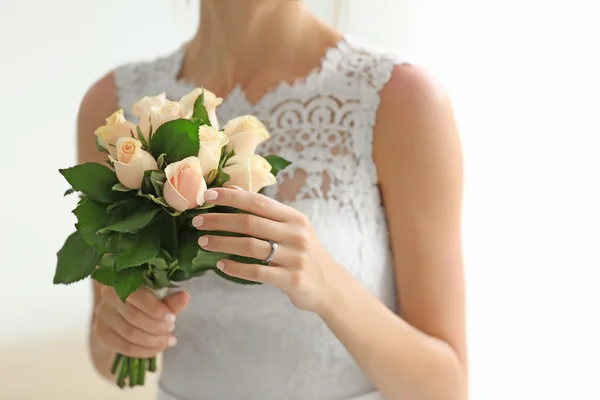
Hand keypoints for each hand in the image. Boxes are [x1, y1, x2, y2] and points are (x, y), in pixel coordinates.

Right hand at [92, 286, 189, 357]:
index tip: (172, 318)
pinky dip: (143, 351)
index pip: (138, 297)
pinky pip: (123, 347)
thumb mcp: (160, 297)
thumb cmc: (147, 299)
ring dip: (153, 341)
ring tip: (169, 340)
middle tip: (171, 330)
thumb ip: (170, 300)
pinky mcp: (101, 331)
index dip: (156, 310)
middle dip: (157, 327)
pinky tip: (157, 349)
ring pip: (129, 334)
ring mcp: (102, 314)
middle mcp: (108, 296)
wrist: (126, 309)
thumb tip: (185, 297)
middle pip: (134, 318)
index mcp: (124, 280)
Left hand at [192, 187, 343, 312]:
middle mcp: (295, 234)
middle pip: (250, 223)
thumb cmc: (304, 254)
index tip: (208, 195)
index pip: (259, 202)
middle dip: (220, 220)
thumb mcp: (291, 228)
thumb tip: (232, 190)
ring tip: (203, 242)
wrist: (330, 286)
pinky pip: (257, 272)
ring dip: (223, 243)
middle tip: (197, 222)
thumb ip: (265, 212)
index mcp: (294, 218)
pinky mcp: (291, 279)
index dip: (231, 197)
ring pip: (250, 246)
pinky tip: (221, 265)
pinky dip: (236, 268)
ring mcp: (294, 257)